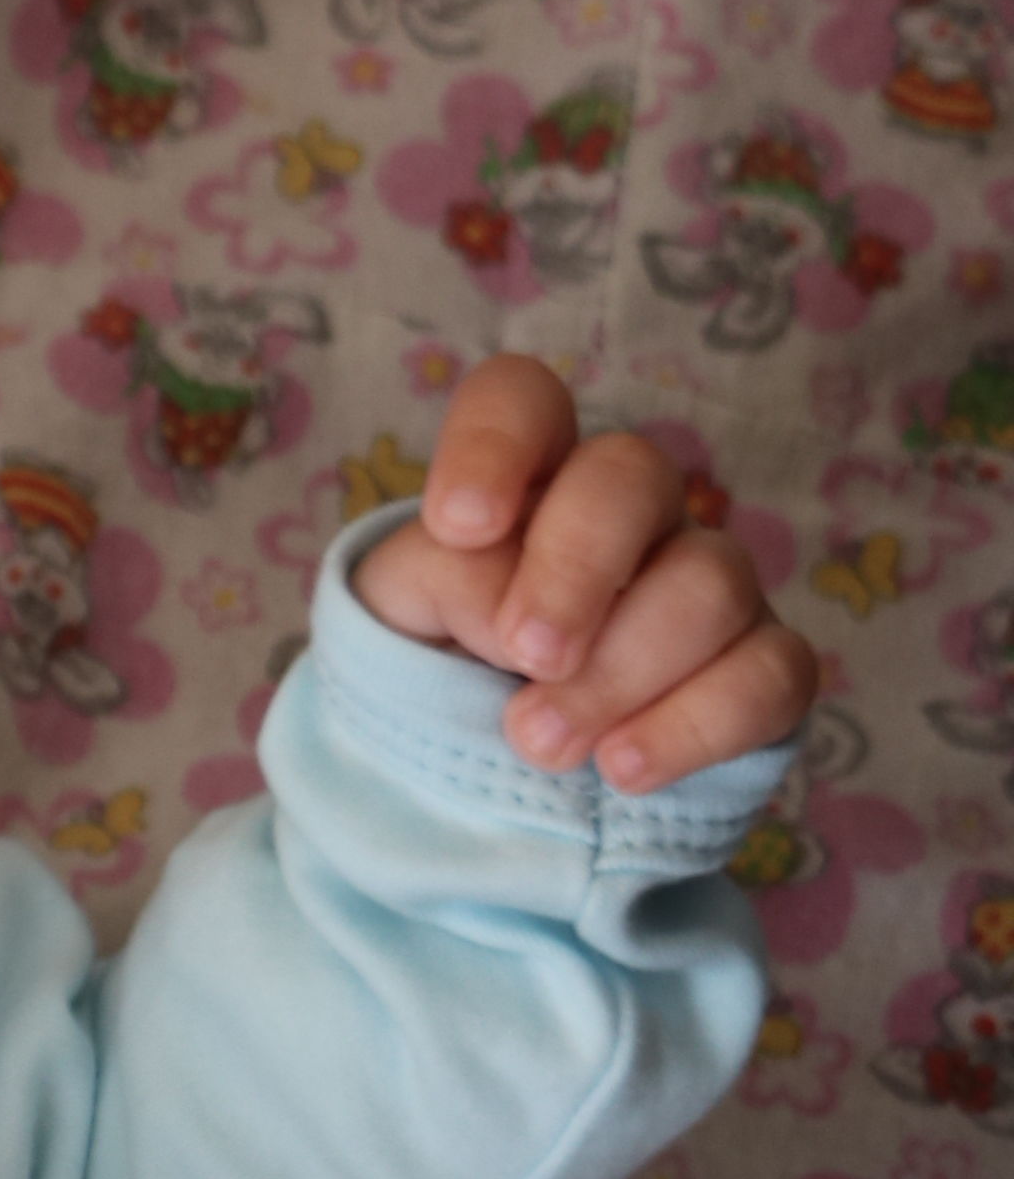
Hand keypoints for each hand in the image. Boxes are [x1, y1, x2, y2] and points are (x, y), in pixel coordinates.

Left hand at [347, 354, 818, 791]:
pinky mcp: (761, 668)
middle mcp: (630, 512)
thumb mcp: (404, 618)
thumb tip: (510, 605)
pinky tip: (621, 769)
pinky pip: (774, 674)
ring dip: (619, 673)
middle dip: (576, 570)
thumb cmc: (445, 672)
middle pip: (634, 476)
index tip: (461, 526)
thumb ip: (437, 580)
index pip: (523, 399)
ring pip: (710, 582)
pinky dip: (693, 728)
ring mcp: (708, 583)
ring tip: (541, 744)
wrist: (491, 779)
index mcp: (530, 478)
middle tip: (527, 654)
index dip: (495, 442)